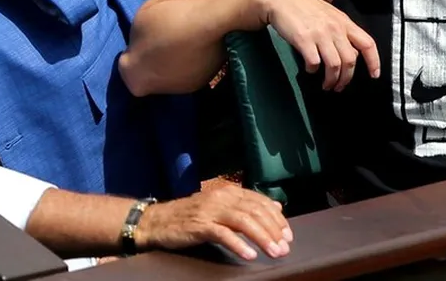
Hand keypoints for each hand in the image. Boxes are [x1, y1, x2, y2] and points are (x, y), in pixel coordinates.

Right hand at [133, 186, 292, 260]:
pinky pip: (223, 234)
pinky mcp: (199, 225)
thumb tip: (275, 206)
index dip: (276, 218)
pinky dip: (238, 244)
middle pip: (255, 211)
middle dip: (273, 230)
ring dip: (262, 238)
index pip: (259, 201)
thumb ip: (246, 205)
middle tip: (284, 247)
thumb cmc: (190, 216)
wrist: (157, 220)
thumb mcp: (220, 206)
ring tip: (274, 252)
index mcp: (228, 191)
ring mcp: (210, 210)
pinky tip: (249, 254)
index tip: (288, 235)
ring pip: (243, 221)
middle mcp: (221, 197)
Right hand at [253, 0, 378, 90]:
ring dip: (331, 80)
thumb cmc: (304, 5)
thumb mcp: (329, 14)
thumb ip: (341, 31)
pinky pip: (314, 63)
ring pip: (334, 65)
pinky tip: (310, 69)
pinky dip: (313, 70)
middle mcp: (335, 28)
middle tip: (339, 86)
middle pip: (350, 61)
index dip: (374, 61)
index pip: (367, 43)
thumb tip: (350, 53)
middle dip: (346, 79)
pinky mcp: (303, 39)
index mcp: (344, 22)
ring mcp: (319, 34)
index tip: (374, 75)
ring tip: (326, 85)